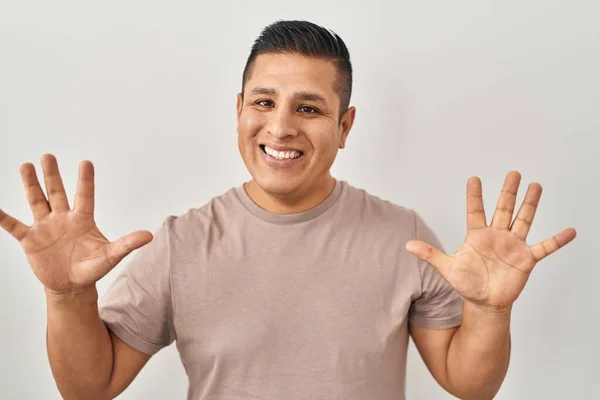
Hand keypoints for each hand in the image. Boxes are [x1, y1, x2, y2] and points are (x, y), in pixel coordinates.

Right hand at [0, 154, 152, 294]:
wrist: (71, 285)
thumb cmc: (92, 268)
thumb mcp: (111, 256)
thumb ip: (127, 244)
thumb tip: (149, 235)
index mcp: (83, 220)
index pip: (85, 196)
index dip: (85, 180)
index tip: (86, 162)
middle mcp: (63, 218)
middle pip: (57, 192)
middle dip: (52, 175)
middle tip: (47, 156)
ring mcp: (45, 227)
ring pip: (37, 201)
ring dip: (31, 185)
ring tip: (25, 166)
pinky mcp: (30, 240)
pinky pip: (14, 226)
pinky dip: (3, 217)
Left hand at [406, 171, 576, 310]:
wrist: (484, 303)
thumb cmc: (466, 283)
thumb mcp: (446, 268)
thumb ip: (429, 255)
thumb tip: (407, 245)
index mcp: (477, 235)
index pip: (475, 210)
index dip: (474, 196)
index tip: (473, 178)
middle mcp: (496, 236)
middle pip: (503, 209)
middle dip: (508, 191)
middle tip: (513, 173)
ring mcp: (512, 245)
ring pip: (523, 220)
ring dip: (530, 204)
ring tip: (536, 186)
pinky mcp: (526, 259)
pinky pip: (544, 247)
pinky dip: (557, 240)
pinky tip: (570, 231)